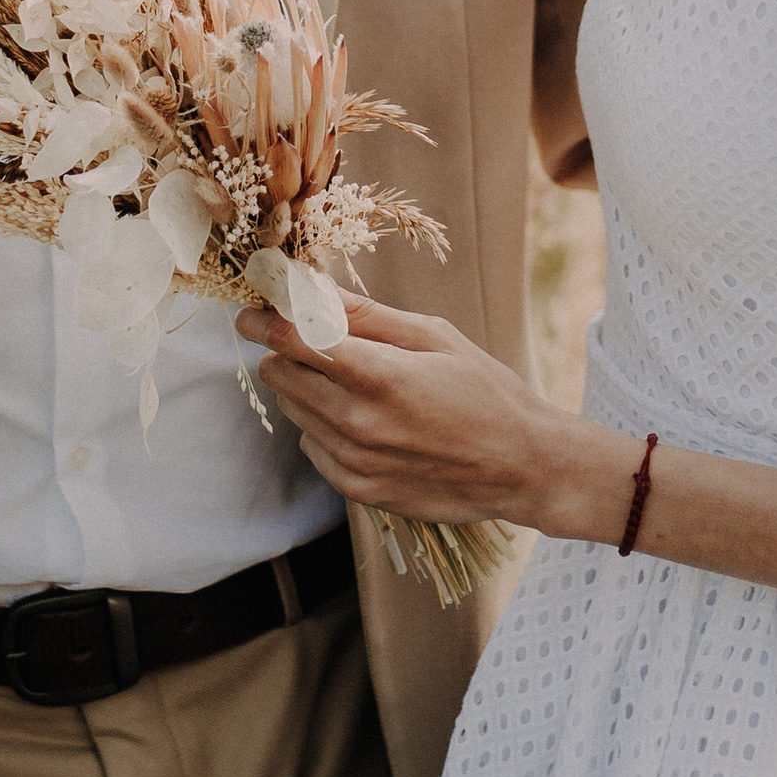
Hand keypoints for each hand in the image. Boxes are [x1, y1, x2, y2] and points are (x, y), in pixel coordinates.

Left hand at [239, 297, 630, 541]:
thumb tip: (312, 286)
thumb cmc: (484, 390)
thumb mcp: (433, 335)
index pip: (291, 341)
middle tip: (312, 339)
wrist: (522, 466)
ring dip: (308, 389)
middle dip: (287, 351)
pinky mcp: (359, 490)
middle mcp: (358, 423)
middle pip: (282, 376)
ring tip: (354, 381)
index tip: (254, 309)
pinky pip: (313, 449)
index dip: (264, 319)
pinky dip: (324, 428)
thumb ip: (366, 313)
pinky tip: (365, 419)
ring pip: (294, 411)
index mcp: (378, 375)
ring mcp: (356, 463)